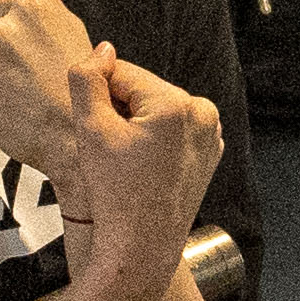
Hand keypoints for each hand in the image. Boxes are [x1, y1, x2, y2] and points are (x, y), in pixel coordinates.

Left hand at [0, 0, 117, 189]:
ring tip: (23, 95)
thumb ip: (37, 0)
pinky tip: (12, 110)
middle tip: (29, 76)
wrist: (78, 137)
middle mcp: (2, 30)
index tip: (26, 48)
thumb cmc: (79, 86)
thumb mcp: (72, 27)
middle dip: (0, 53)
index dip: (13, 29)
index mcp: (29, 7)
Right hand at [62, 45, 222, 277]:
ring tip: (124, 161)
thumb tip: (102, 50)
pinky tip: (141, 168)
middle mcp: (203, 114)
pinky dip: (154, 142)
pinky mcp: (209, 154)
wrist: (139, 249)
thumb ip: (88, 79)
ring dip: (136, 125)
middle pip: (143, 92)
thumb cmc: (115, 196)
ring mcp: (211, 135)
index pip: (122, 73)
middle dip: (120, 111)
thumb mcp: (90, 131)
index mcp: (177, 104)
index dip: (98, 97)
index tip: (93, 131)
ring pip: (157, 111)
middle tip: (108, 151)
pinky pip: (173, 132)